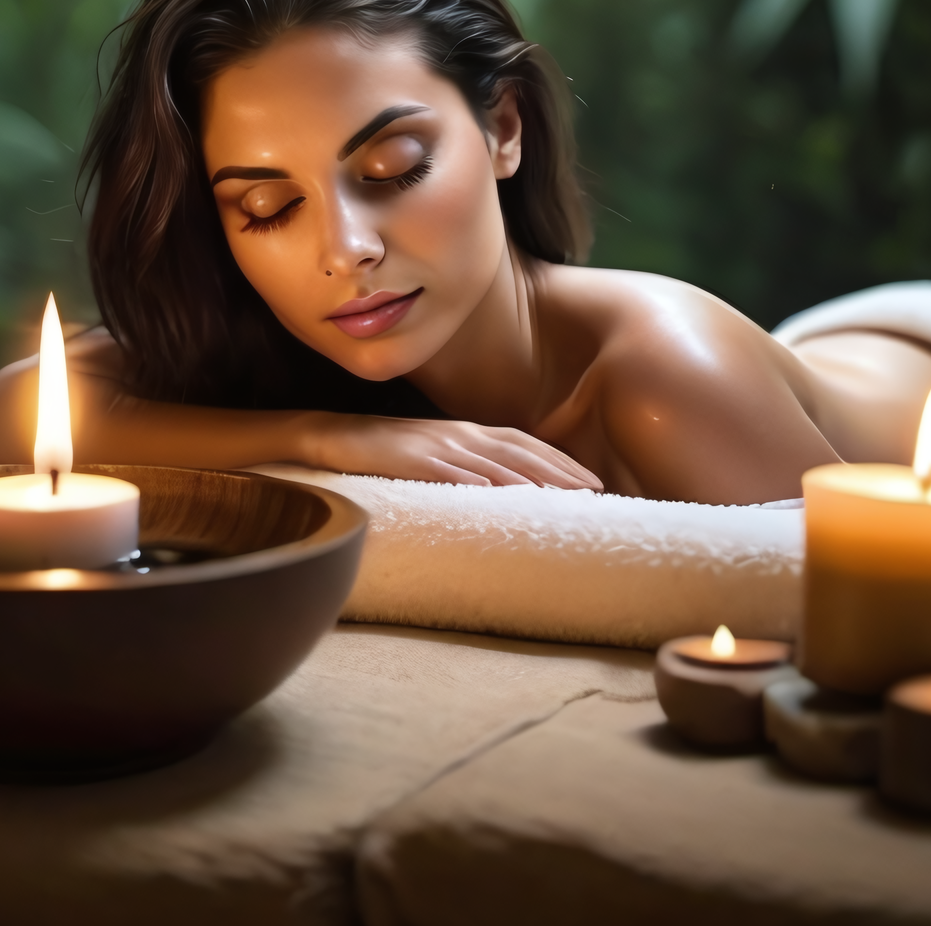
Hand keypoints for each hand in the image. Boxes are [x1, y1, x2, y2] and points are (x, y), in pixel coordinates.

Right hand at [304, 413, 602, 489]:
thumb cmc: (386, 451)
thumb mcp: (435, 455)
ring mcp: (438, 445)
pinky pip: (452, 471)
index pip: (525, 444)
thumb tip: (502, 490)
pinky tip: (501, 494)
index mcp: (467, 432)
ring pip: (494, 460)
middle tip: (595, 491)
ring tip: (563, 498)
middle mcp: (460, 434)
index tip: (594, 482)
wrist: (335, 436)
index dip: (561, 461)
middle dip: (560, 469)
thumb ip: (467, 465)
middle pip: (520, 450)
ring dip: (532, 478)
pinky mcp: (413, 458)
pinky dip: (479, 481)